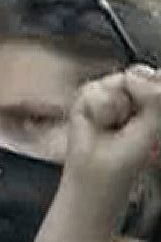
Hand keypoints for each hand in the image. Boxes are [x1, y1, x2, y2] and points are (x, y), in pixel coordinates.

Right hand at [64, 66, 160, 199]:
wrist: (96, 168)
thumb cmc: (127, 155)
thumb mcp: (154, 125)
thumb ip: (153, 96)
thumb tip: (132, 76)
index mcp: (155, 101)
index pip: (157, 78)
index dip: (154, 84)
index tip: (148, 109)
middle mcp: (134, 93)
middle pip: (137, 73)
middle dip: (134, 95)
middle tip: (130, 118)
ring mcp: (110, 92)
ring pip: (113, 81)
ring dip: (114, 106)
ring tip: (112, 123)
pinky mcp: (87, 95)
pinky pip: (93, 89)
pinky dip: (95, 108)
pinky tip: (97, 121)